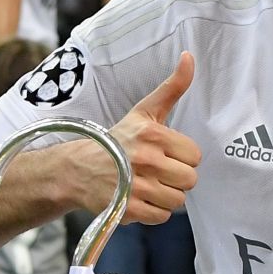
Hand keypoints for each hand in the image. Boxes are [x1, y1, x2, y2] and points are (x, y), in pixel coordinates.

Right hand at [75, 52, 200, 221]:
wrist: (78, 169)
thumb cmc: (118, 139)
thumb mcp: (144, 111)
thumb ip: (172, 87)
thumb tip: (190, 57)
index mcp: (153, 135)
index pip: (195, 156)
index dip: (182, 157)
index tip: (166, 154)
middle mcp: (145, 160)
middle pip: (190, 180)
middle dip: (177, 177)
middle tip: (158, 171)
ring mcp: (136, 187)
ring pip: (177, 201)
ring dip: (166, 196)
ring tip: (149, 185)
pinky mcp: (128, 209)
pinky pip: (161, 217)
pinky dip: (153, 211)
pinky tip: (140, 198)